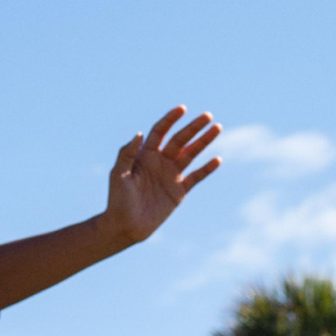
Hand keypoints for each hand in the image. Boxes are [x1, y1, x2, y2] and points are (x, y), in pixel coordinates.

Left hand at [104, 108, 221, 243]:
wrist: (125, 226)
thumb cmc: (117, 199)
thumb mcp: (118, 174)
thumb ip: (127, 153)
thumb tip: (140, 133)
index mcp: (145, 155)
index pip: (160, 132)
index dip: (170, 119)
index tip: (182, 109)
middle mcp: (160, 162)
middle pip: (180, 139)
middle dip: (193, 127)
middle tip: (208, 115)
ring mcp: (171, 176)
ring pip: (191, 154)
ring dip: (204, 141)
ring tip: (217, 128)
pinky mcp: (179, 192)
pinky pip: (196, 177)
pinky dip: (207, 169)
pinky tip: (217, 159)